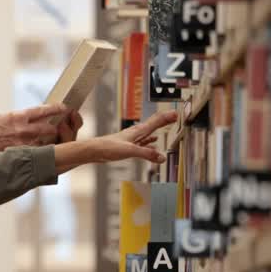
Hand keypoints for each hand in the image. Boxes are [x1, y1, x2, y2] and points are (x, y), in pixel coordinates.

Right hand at [0, 104, 70, 148]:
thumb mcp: (5, 118)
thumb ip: (21, 119)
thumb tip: (34, 120)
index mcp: (19, 116)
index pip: (44, 110)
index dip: (57, 109)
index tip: (64, 108)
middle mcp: (24, 129)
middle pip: (50, 128)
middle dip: (56, 128)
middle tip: (60, 128)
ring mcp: (23, 143)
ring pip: (46, 143)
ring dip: (50, 142)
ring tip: (52, 142)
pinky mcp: (19, 155)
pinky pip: (36, 154)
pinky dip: (40, 153)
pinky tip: (42, 153)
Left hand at [54, 111, 178, 170]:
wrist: (94, 150)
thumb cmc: (108, 148)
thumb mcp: (130, 151)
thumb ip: (146, 154)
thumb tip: (162, 157)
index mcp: (137, 131)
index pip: (155, 122)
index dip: (166, 118)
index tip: (177, 113)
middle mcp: (135, 133)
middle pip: (153, 125)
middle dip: (164, 120)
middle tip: (175, 115)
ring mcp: (131, 139)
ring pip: (148, 133)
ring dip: (158, 129)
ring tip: (166, 125)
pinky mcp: (127, 146)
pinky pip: (142, 142)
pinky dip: (150, 142)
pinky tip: (152, 144)